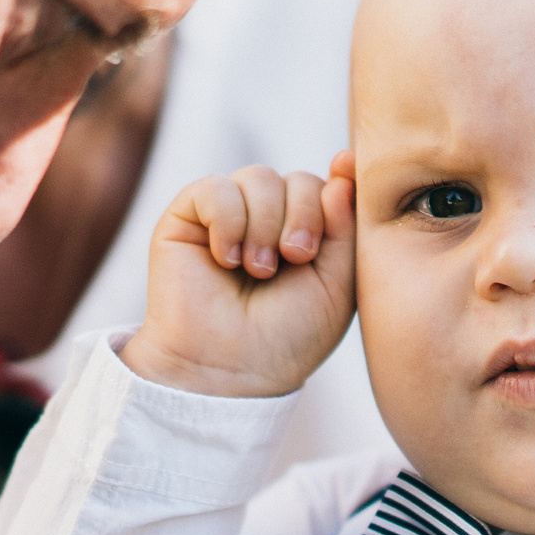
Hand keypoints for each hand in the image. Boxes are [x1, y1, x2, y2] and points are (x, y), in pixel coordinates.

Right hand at [119, 155, 356, 397]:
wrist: (231, 370)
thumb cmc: (288, 337)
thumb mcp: (338, 286)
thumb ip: (347, 227)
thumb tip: (344, 164)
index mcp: (305, 232)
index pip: (327, 186)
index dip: (337, 189)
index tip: (338, 202)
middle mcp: (268, 218)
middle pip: (298, 178)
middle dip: (304, 216)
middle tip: (296, 258)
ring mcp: (228, 215)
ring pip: (258, 177)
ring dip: (265, 224)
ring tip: (259, 269)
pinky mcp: (187, 217)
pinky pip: (215, 188)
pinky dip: (228, 222)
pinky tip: (227, 260)